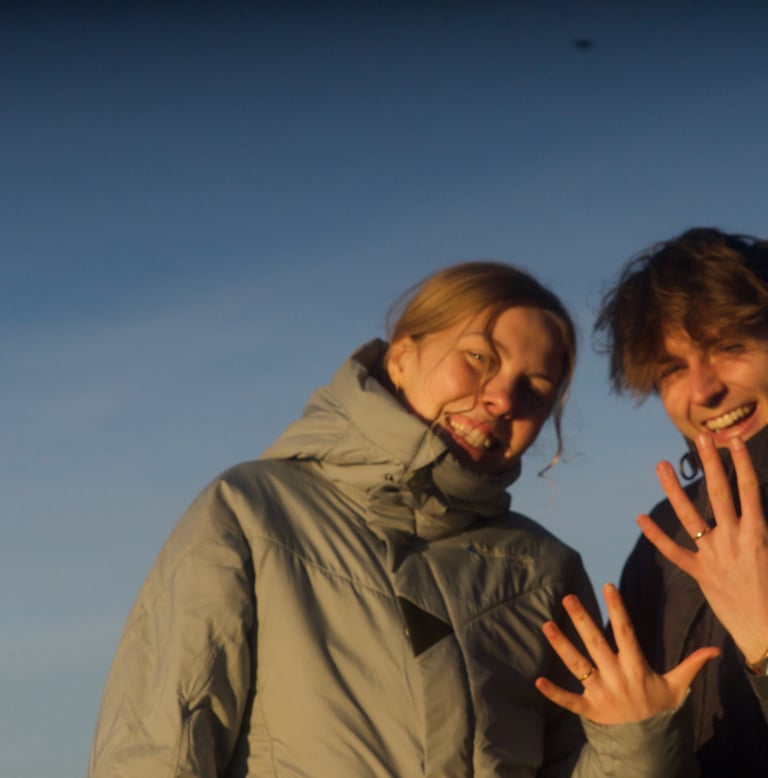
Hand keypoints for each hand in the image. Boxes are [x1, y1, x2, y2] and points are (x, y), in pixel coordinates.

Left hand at [535, 583, 717, 723]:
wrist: (651, 746)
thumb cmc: (659, 708)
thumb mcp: (677, 686)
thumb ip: (692, 664)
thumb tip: (715, 649)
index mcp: (636, 667)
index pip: (625, 632)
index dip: (617, 609)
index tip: (609, 586)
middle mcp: (616, 676)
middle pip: (595, 642)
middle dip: (581, 619)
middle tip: (567, 597)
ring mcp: (601, 693)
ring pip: (577, 665)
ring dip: (561, 645)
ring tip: (546, 625)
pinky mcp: (590, 709)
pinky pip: (569, 700)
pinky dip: (554, 692)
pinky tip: (538, 680)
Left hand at [638, 432, 767, 666]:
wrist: (767, 631)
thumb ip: (762, 527)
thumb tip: (758, 505)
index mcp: (759, 533)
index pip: (748, 490)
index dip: (740, 463)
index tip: (731, 440)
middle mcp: (735, 539)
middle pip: (719, 493)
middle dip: (710, 463)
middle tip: (700, 437)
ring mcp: (715, 556)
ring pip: (690, 516)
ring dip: (674, 489)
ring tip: (660, 465)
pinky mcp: (701, 574)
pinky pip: (674, 552)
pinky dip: (657, 536)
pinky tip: (640, 518)